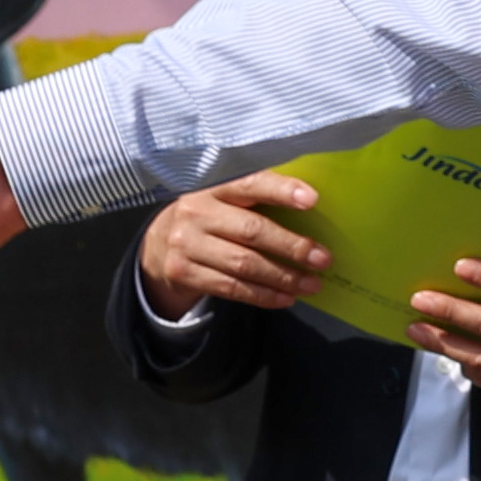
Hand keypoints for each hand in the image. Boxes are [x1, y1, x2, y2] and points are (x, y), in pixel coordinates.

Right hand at [136, 173, 327, 317]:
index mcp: (213, 186)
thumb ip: (258, 199)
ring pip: (244, 265)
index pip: (250, 183)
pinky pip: (231, 288)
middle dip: (292, 247)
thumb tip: (313, 211)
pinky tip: (286, 297)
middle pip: (252, 231)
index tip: (312, 199)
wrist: (157, 245)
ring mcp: (186, 244)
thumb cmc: (210, 217)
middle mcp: (196, 212)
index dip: (281, 190)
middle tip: (323, 259)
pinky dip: (263, 295)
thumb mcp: (225, 199)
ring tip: (312, 284)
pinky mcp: (183, 273)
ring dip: (283, 277)